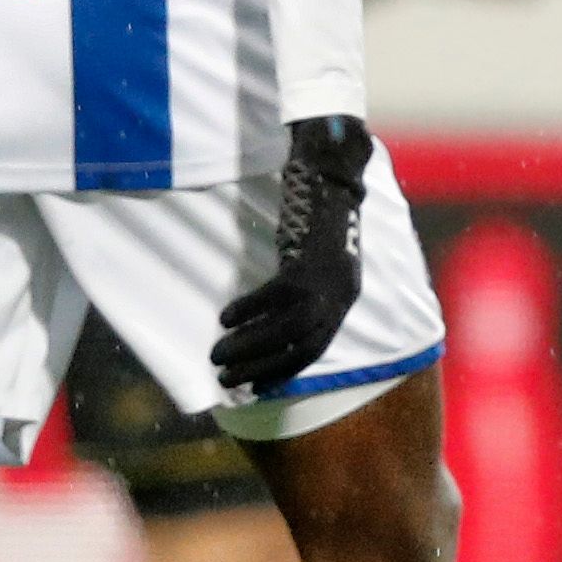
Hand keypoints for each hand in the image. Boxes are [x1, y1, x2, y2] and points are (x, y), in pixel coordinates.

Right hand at [215, 115, 373, 395]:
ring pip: (287, 330)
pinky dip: (249, 310)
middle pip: (301, 346)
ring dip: (250, 346)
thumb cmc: (319, 218)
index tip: (253, 386)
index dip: (283, 370)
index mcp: (345, 297)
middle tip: (226, 378)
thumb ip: (307, 289)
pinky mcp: (307, 262)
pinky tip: (225, 318)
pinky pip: (275, 296)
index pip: (315, 349)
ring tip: (216, 354)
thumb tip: (272, 322)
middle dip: (261, 366)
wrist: (332, 175)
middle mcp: (341, 294)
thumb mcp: (321, 261)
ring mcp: (327, 280)